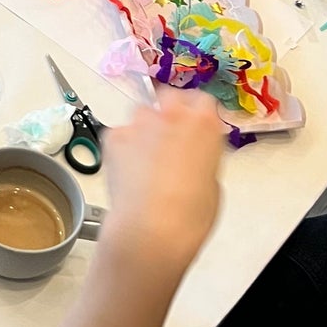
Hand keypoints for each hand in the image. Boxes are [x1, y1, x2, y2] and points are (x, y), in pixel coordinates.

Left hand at [100, 86, 222, 269]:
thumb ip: (203, 158)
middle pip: (171, 97)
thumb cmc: (190, 215)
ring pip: (142, 113)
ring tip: (146, 159)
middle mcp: (171, 114)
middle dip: (170, 113)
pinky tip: (128, 170)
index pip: (203, 101)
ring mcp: (139, 122)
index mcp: (204, 123)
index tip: (196, 127)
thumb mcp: (213, 184)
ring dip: (146, 128)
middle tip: (169, 138)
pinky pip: (120, 134)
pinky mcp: (113, 135)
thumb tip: (193, 159)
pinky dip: (124, 146)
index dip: (198, 115)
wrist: (150, 229)